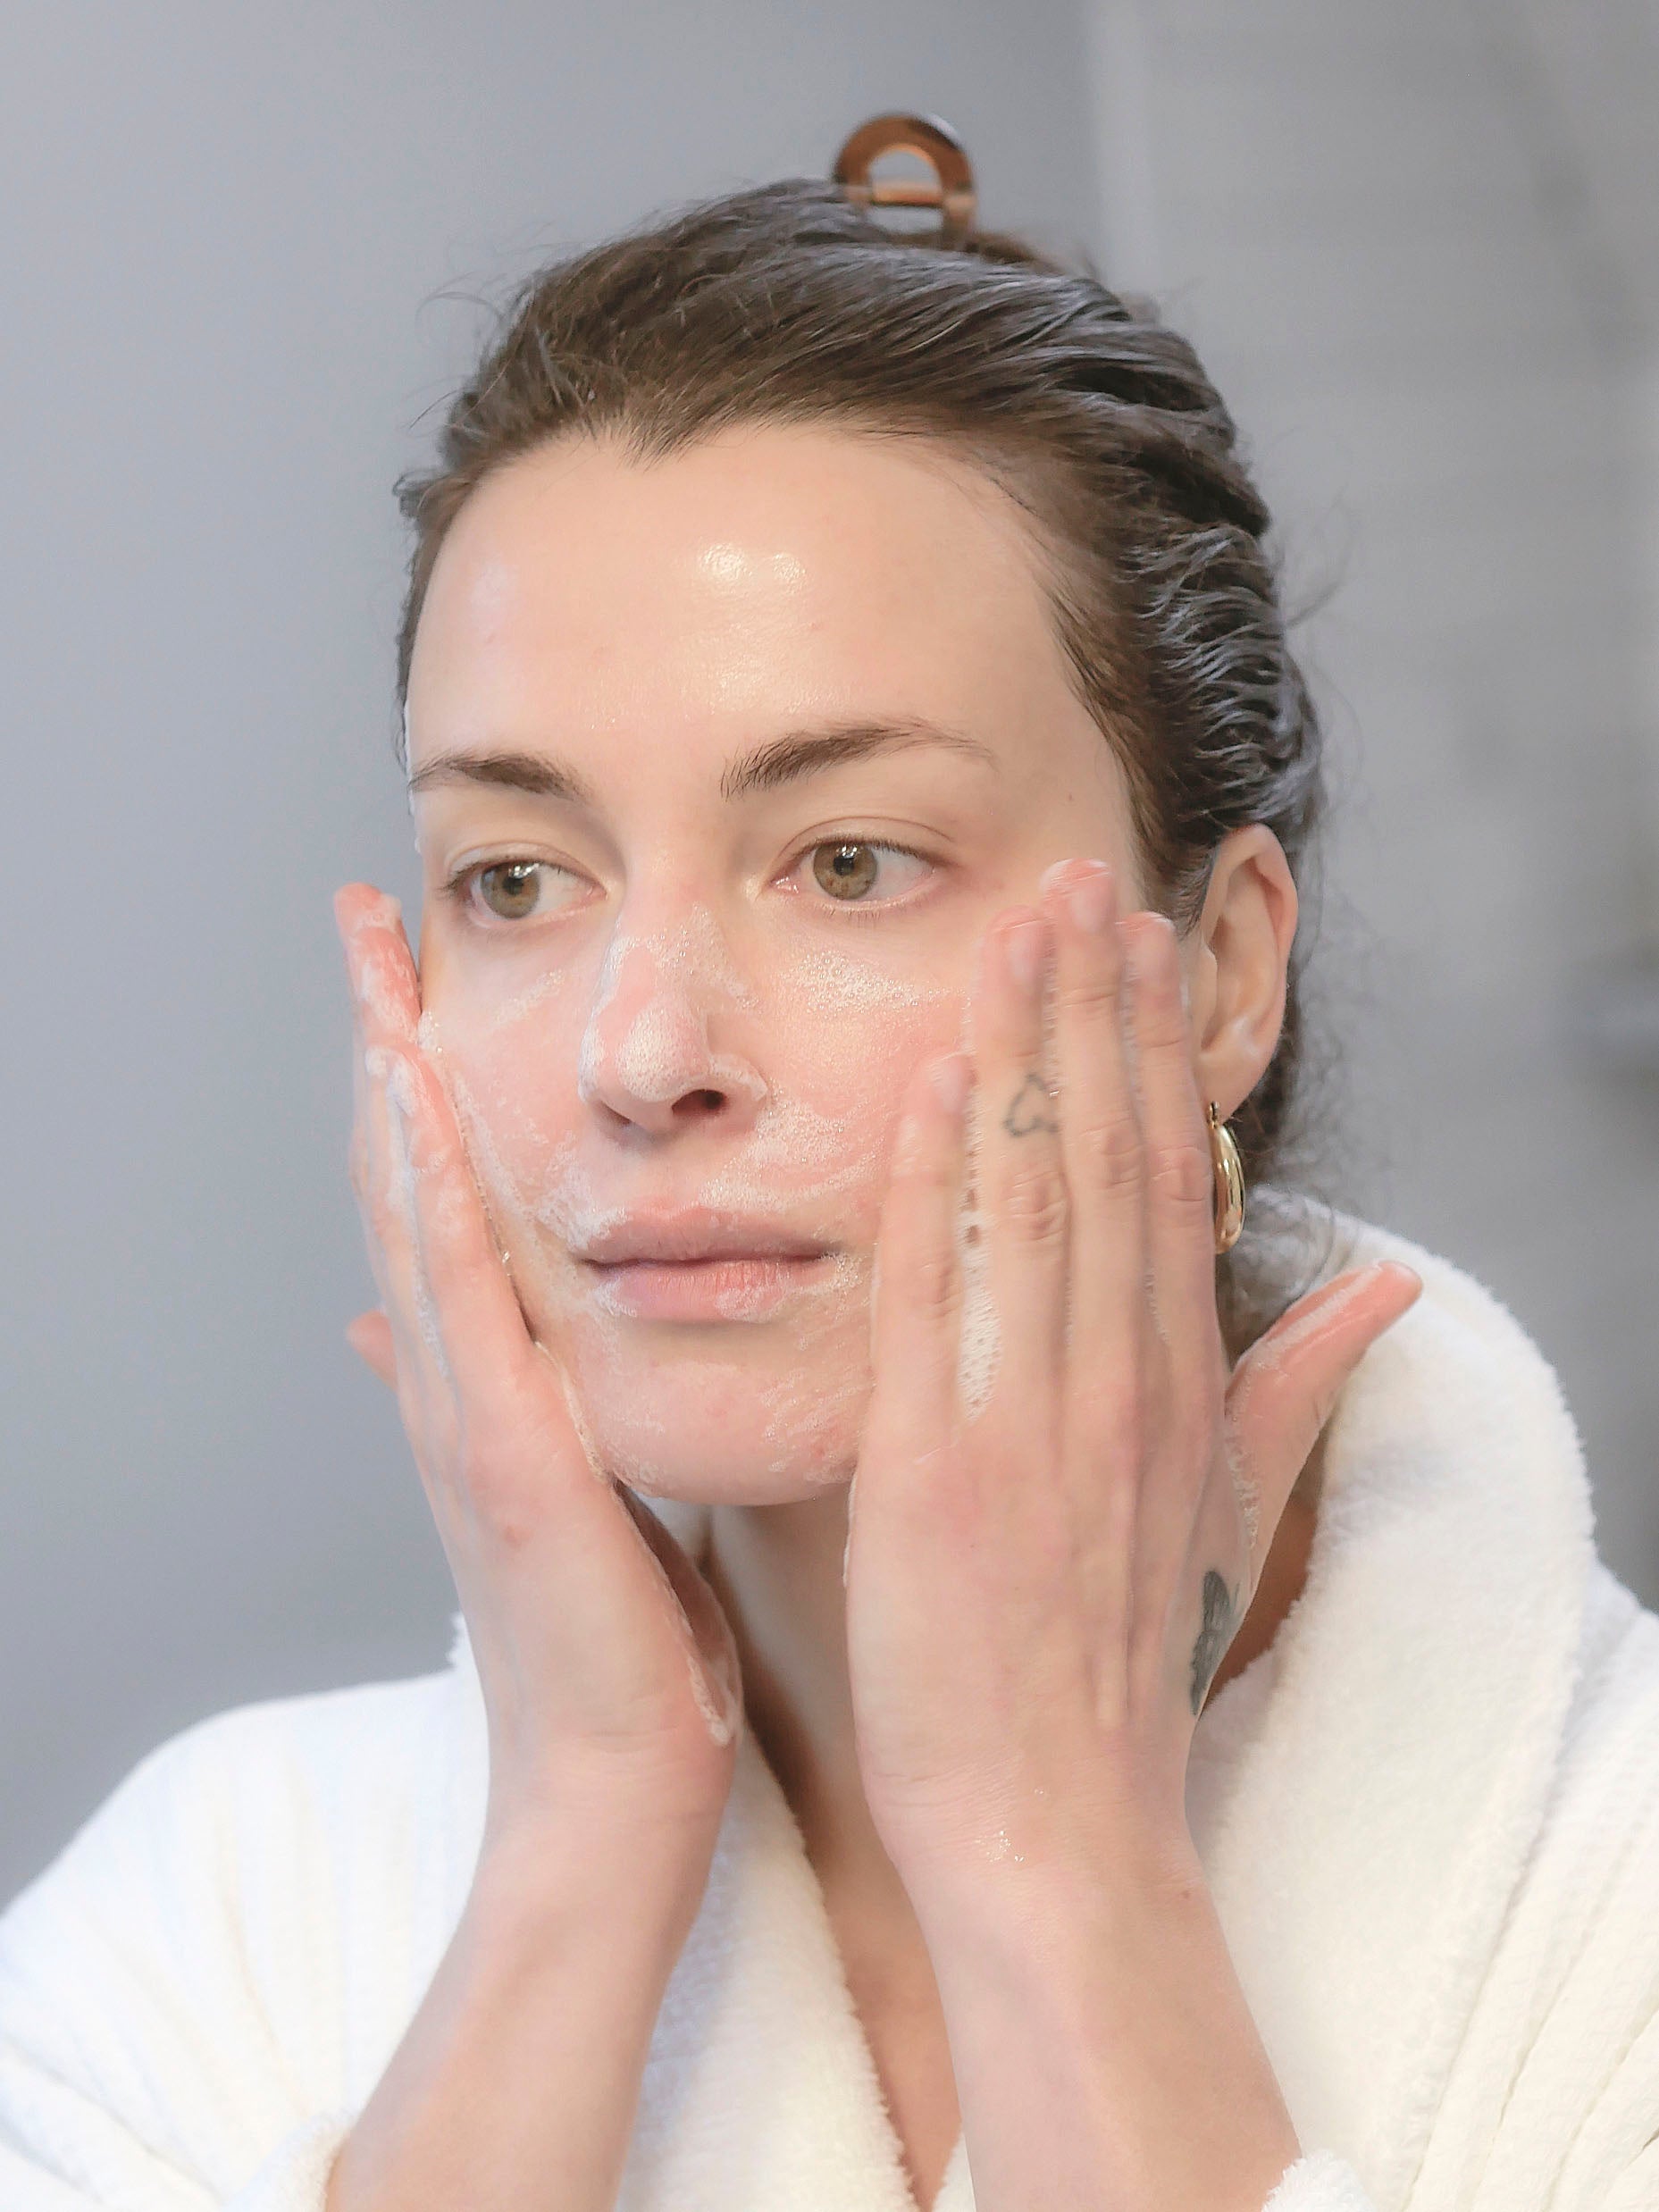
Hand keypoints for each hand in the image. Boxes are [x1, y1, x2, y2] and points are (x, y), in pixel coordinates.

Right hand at [333, 883, 741, 1850]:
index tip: (413, 964)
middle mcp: (458, 1381)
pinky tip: (425, 1118)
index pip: (440, 1194)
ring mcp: (469, 1418)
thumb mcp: (575, 1487)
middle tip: (366, 914)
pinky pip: (464, 1310)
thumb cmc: (621, 1637)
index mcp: (490, 1379)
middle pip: (405, 1176)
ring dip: (394, 1087)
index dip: (417, 1074)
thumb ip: (527, 1394)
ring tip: (376, 966)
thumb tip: (473, 1333)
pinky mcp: (509, 1462)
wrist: (621, 1778)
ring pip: (415, 1218)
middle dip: (383, 1038)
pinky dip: (437, 1208)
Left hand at [844, 856, 1420, 1883]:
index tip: (1136, 943)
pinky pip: (943, 1300)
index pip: (1165, 1180)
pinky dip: (937, 1185)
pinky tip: (932, 1081)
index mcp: (1181, 1385)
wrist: (1057, 1824)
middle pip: (1111, 1159)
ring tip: (1014, 931)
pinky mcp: (944, 1471)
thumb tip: (1381, 1286)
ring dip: (1025, 1055)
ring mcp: (1036, 1422)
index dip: (1152, 1050)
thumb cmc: (1123, 1663)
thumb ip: (1297, 1387)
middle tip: (1077, 878)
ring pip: (1037, 1199)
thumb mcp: (1231, 1513)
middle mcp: (1122, 1384)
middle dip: (1093, 1009)